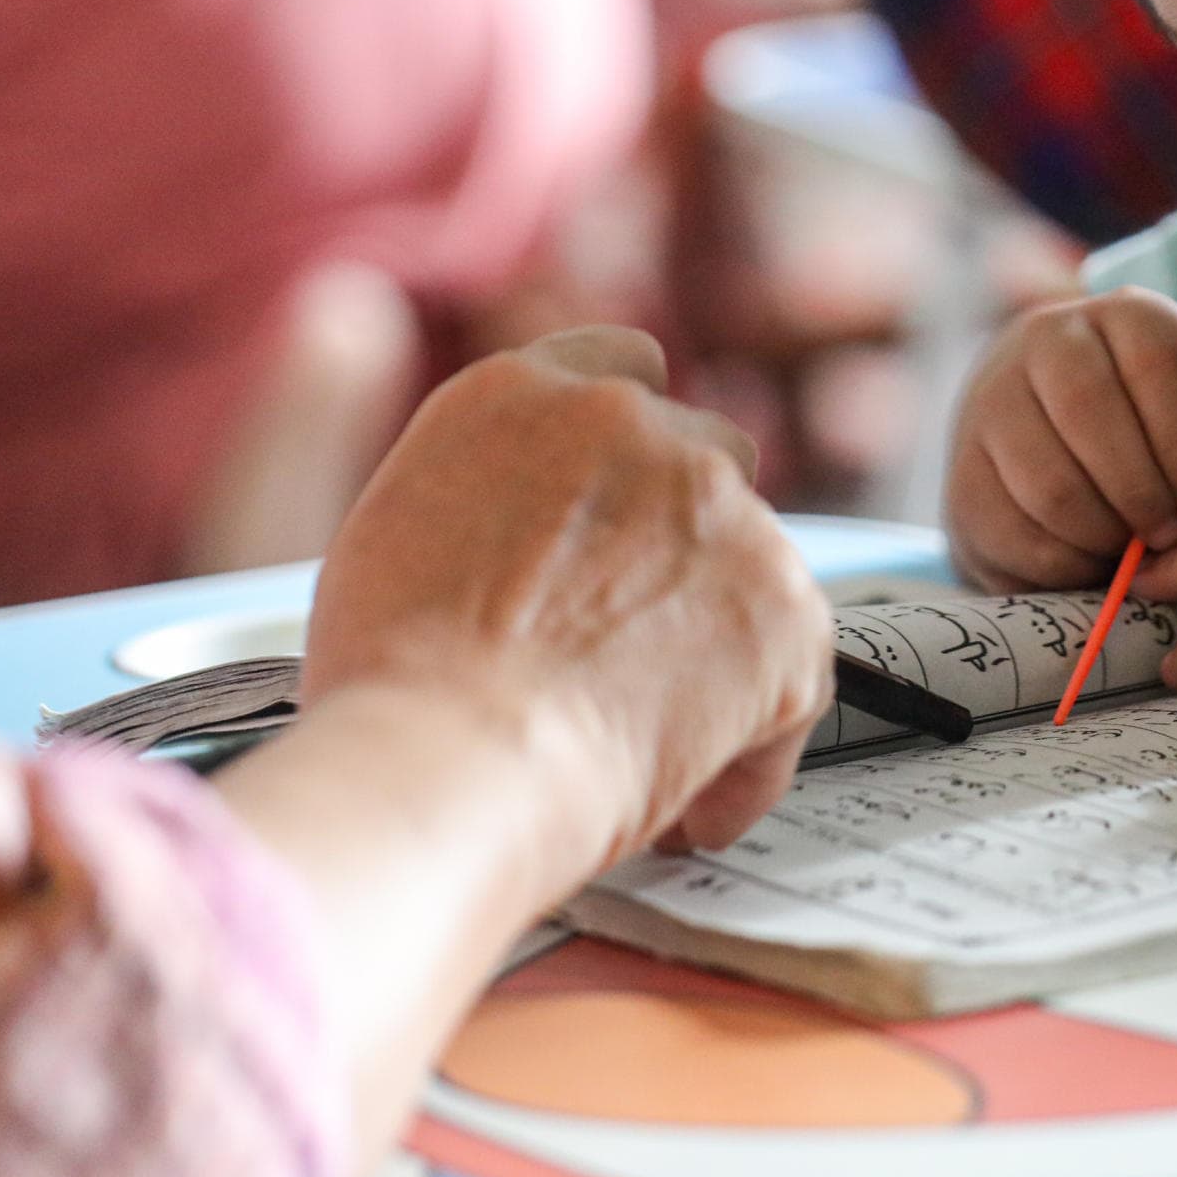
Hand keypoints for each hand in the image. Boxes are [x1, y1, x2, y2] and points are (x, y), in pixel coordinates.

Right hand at [302, 326, 834, 869]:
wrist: (446, 758)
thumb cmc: (386, 689)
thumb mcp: (397, 537)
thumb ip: (485, 503)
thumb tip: (522, 549)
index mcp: (519, 394)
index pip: (617, 371)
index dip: (632, 450)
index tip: (627, 509)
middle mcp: (627, 422)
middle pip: (707, 452)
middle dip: (688, 536)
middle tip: (636, 637)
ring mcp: (718, 505)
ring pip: (757, 563)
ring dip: (723, 633)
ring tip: (649, 736)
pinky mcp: (784, 601)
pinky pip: (791, 680)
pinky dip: (749, 748)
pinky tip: (687, 806)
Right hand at [945, 287, 1176, 590]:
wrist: (1100, 481)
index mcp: (1129, 315)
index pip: (1154, 359)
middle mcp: (1050, 337)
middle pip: (1087, 410)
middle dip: (1140, 491)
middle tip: (1169, 535)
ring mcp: (993, 399)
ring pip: (1044, 476)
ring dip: (1101, 531)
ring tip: (1131, 549)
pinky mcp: (963, 469)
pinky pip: (1007, 527)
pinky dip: (1058, 560)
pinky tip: (1088, 559)